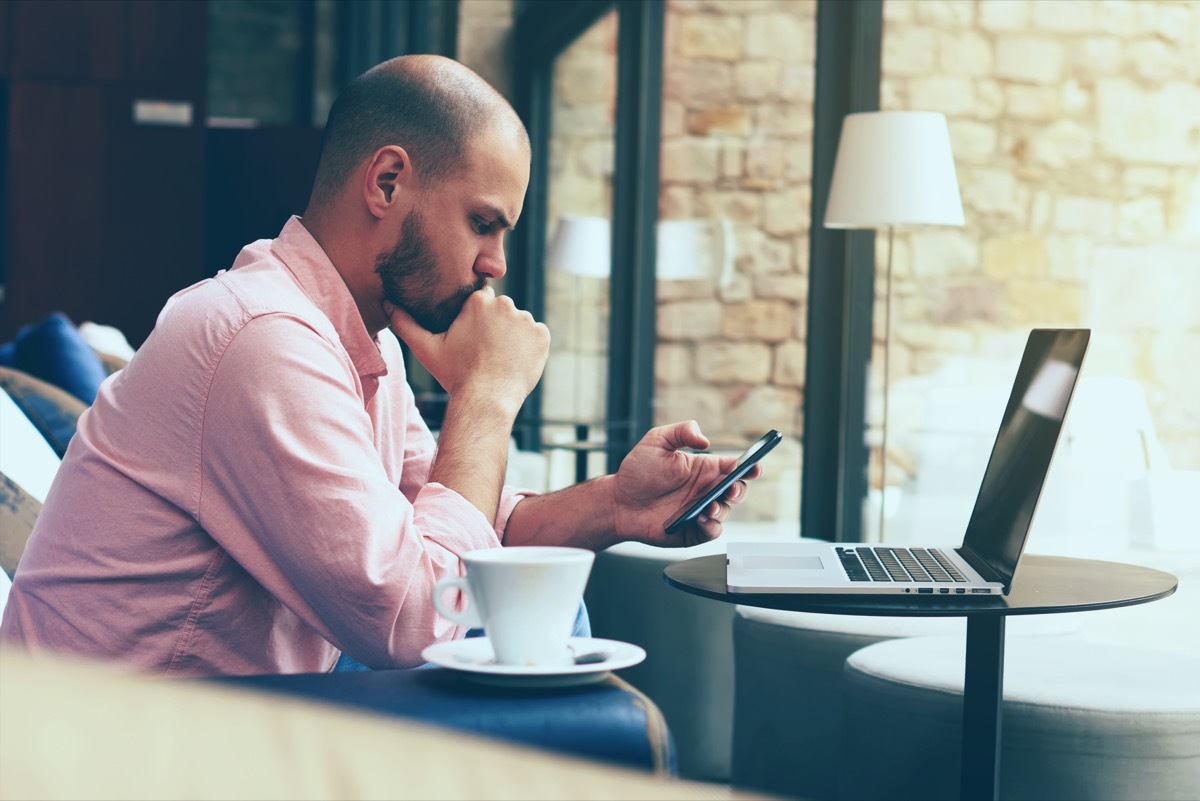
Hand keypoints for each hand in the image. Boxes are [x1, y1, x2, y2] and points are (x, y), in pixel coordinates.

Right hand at [386, 287, 549, 414]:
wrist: (487, 401)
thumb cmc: (455, 374)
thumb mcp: (426, 348)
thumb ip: (405, 323)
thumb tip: (386, 303)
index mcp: (478, 301)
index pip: (481, 302)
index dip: (477, 322)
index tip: (473, 341)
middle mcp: (505, 304)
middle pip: (501, 312)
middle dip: (496, 327)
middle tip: (486, 353)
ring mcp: (526, 319)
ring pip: (519, 324)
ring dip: (513, 337)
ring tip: (500, 360)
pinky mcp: (542, 335)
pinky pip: (536, 337)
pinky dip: (529, 348)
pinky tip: (515, 363)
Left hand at [610, 421, 759, 547]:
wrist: (618, 502)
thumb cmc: (636, 471)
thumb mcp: (657, 440)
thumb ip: (682, 432)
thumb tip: (705, 440)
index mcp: (703, 468)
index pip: (734, 467)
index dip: (749, 466)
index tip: (754, 466)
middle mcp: (705, 489)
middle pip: (737, 490)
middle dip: (739, 489)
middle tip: (729, 488)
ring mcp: (700, 510)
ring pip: (726, 511)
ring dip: (722, 508)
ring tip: (708, 505)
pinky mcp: (693, 531)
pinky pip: (712, 531)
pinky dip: (712, 527)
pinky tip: (700, 519)